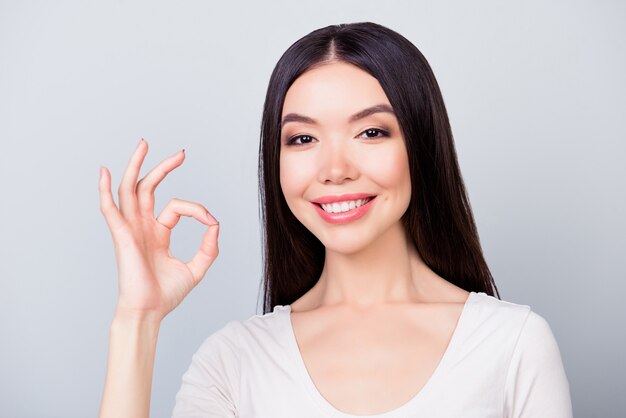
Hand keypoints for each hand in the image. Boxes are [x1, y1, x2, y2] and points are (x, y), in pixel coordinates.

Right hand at [99, 139, 218, 322]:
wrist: (149, 312)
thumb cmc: (166, 294)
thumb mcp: (196, 268)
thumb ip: (209, 247)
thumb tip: (215, 224)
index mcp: (157, 233)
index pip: (176, 207)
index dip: (197, 210)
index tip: (211, 221)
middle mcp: (142, 227)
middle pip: (148, 188)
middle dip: (163, 168)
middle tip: (181, 153)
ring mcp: (130, 229)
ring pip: (129, 190)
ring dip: (136, 166)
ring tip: (144, 144)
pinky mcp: (122, 236)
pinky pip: (110, 210)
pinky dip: (104, 191)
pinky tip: (103, 172)